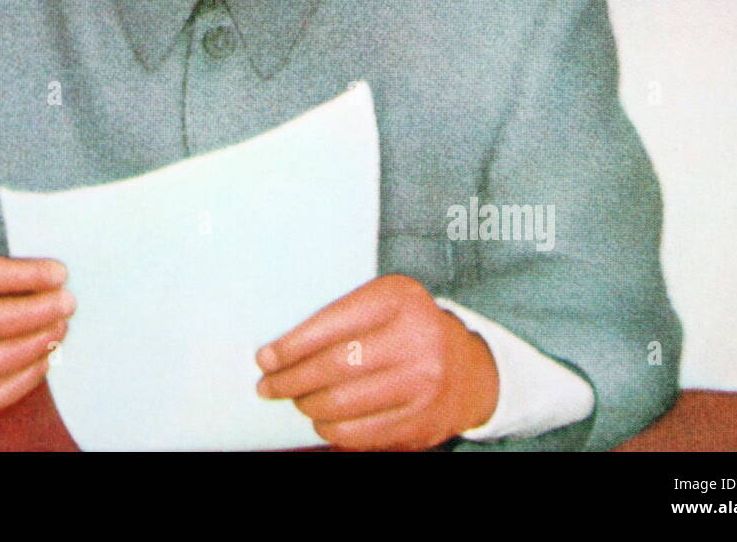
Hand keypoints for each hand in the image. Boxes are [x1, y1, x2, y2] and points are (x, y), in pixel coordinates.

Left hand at [254, 273, 498, 450]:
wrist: (471, 370)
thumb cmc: (409, 328)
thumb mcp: (385, 302)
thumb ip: (342, 315)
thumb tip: (280, 350)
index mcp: (400, 300)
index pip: (331, 325)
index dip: (291, 346)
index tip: (265, 358)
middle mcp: (416, 341)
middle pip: (333, 368)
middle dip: (291, 380)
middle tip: (268, 386)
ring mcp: (422, 387)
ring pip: (342, 406)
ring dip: (307, 406)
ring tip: (296, 400)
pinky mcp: (421, 425)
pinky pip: (359, 436)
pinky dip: (330, 430)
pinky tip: (322, 420)